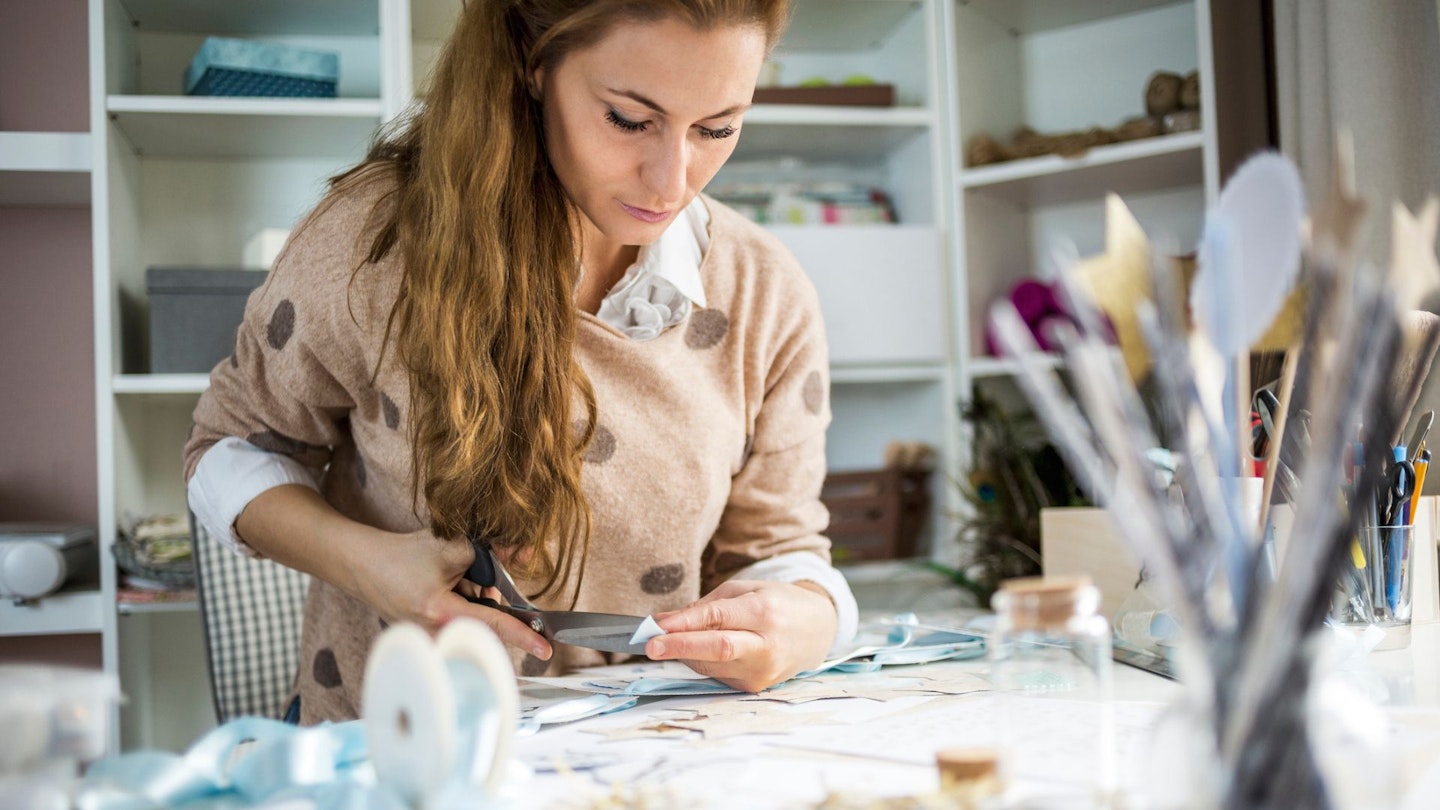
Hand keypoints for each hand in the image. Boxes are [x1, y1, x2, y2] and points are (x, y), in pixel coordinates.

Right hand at [349, 527, 551, 660]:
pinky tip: (441, 592)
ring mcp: (429, 641)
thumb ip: (491, 552)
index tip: (545, 649)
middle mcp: (435, 634)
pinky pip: (458, 627)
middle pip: (486, 626)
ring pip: (473, 626)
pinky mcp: (427, 641)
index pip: (493, 624)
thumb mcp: (451, 547)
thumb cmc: (403, 556)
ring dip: (471, 602)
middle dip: (487, 600)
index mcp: (441, 612)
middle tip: (467, 579)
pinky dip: (459, 608)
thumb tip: (525, 555)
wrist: (365, 566)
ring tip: (448, 583)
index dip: (522, 634)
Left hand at [647, 579, 836, 692]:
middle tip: (649, 646)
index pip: (719, 619)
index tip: (656, 626)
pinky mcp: (756, 687)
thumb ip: (704, 606)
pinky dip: (701, 662)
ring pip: (712, 665)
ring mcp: (763, 671)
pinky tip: (699, 651)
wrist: (816, 631)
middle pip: (718, 649)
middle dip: (680, 647)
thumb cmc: (777, 603)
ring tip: (671, 641)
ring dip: (685, 654)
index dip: (685, 623)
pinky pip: (718, 674)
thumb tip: (664, 622)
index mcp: (765, 612)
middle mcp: (767, 645)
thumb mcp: (745, 591)